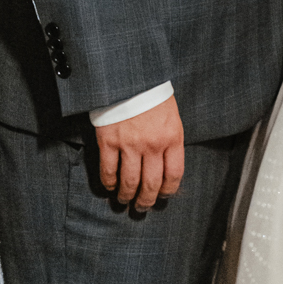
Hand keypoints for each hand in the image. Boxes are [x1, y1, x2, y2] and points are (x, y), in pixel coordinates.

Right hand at [96, 93, 184, 210]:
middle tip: (142, 207)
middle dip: (146, 200)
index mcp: (172, 138)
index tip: (163, 196)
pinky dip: (108, 182)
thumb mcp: (171, 115)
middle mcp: (152, 145)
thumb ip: (170, 140)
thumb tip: (166, 165)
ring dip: (126, 195)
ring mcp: (129, 144)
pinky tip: (109, 186)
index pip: (174, 175)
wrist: (129, 76)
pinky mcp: (109, 141)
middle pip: (151, 184)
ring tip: (124, 200)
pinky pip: (109, 170)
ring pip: (129, 182)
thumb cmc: (152, 93)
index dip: (168, 191)